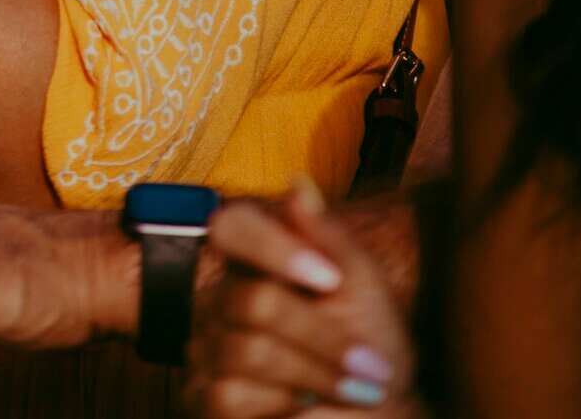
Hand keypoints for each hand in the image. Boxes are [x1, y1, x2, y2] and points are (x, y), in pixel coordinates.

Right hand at [186, 185, 416, 416]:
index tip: (330, 279)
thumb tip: (297, 184)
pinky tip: (309, 408)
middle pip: (254, 302)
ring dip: (316, 376)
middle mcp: (218, 297)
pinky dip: (282, 406)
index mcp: (253, 259)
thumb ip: (328, 237)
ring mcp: (205, 348)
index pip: (231, 227)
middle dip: (321, 338)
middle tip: (373, 366)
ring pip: (247, 351)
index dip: (274, 248)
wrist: (377, 415)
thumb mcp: (363, 289)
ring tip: (359, 392)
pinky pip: (229, 396)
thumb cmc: (370, 346)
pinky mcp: (203, 397)